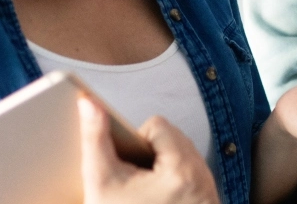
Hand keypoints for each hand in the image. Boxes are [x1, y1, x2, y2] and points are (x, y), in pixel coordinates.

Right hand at [79, 98, 217, 203]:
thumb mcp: (101, 183)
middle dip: (148, 155)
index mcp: (182, 170)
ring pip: (181, 160)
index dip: (134, 142)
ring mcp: (208, 195)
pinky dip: (170, 185)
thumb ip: (94, 138)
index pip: (157, 126)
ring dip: (158, 169)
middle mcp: (203, 180)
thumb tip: (89, 103)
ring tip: (139, 193)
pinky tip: (152, 201)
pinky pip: (189, 179)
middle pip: (172, 141)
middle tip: (130, 181)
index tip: (123, 165)